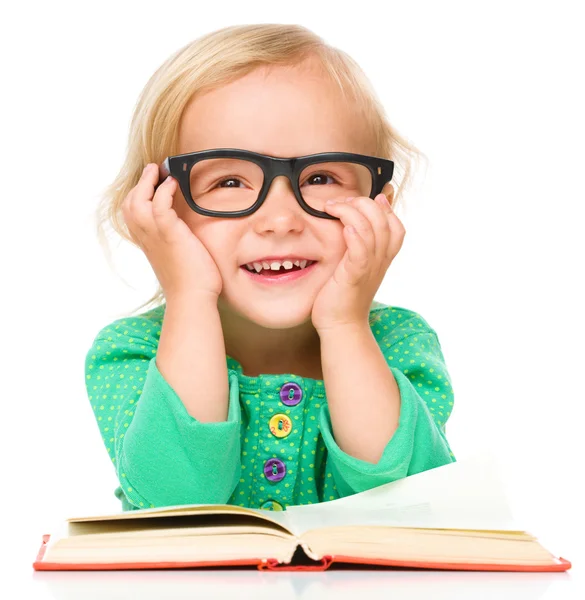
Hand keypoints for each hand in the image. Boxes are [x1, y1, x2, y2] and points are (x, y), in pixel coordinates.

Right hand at [122, 163, 222, 299]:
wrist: (193, 298)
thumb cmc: (191, 282)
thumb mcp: (177, 258)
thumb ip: (175, 242)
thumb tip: (186, 233)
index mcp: (147, 243)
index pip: (132, 214)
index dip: (139, 196)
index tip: (151, 185)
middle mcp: (146, 238)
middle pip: (130, 204)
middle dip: (140, 184)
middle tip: (154, 171)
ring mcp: (155, 236)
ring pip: (138, 201)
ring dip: (148, 182)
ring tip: (160, 171)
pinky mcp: (170, 234)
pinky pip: (159, 204)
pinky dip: (164, 191)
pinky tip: (174, 184)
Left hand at [311, 193, 404, 332]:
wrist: (341, 325)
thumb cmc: (344, 294)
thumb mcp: (355, 266)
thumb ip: (359, 246)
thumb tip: (353, 224)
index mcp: (383, 257)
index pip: (395, 225)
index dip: (382, 207)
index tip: (360, 200)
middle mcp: (380, 261)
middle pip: (384, 221)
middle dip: (363, 203)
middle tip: (340, 202)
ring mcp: (369, 268)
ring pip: (373, 230)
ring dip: (353, 212)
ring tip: (333, 206)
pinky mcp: (354, 276)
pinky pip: (361, 252)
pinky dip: (356, 236)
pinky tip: (345, 228)